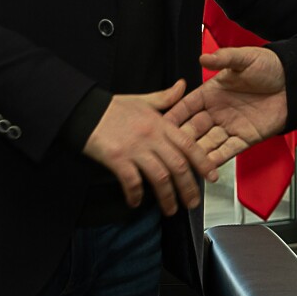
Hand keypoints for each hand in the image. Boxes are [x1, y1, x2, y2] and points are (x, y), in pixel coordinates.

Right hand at [82, 81, 218, 215]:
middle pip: (178, 165)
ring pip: (159, 177)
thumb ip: (165, 97)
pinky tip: (136, 202)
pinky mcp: (117, 158)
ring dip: (167, 197)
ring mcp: (135, 148)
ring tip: (170, 210)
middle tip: (192, 203)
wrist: (85, 110)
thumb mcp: (143, 100)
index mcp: (160, 124)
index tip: (211, 177)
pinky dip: (136, 194)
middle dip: (188, 187)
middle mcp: (151, 137)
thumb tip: (182, 85)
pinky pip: (132, 181)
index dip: (203, 162)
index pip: (188, 144)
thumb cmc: (113, 107)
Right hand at [167, 48, 289, 165]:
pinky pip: (228, 150)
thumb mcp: (245, 59)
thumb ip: (224, 59)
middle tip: (168, 149)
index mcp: (212, 92)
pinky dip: (218, 159)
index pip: (187, 106)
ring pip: (208, 142)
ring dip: (197, 153)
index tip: (160, 124)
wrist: (294, 82)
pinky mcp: (245, 138)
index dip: (174, 115)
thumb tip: (204, 57)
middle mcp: (217, 111)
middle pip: (194, 128)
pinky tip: (207, 166)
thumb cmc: (269, 67)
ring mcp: (230, 126)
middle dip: (182, 139)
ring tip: (184, 162)